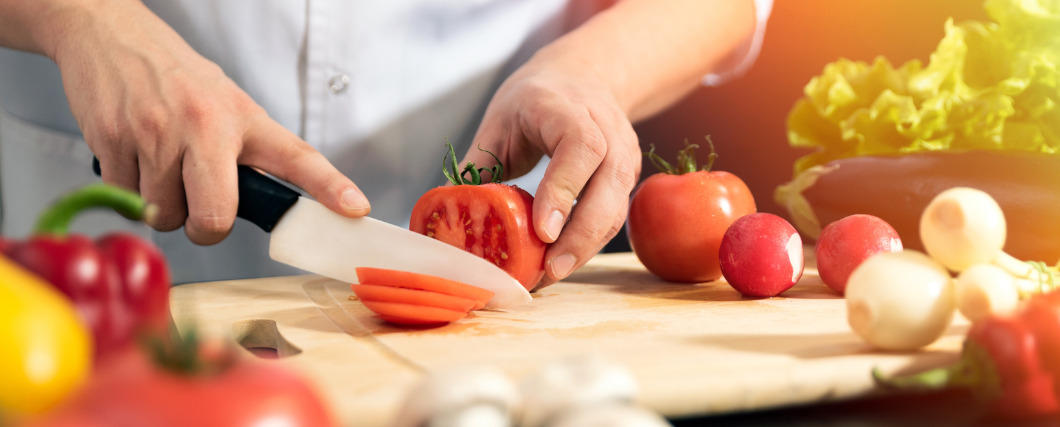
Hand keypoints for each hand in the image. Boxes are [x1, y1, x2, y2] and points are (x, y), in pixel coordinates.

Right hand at [49, 1, 368, 243]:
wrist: (109, 35)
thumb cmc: (174, 78)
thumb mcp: (225, 104)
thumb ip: (245, 152)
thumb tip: (262, 205)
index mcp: (243, 118)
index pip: (297, 156)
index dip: (329, 186)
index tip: (355, 208)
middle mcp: (205, 125)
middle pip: (215, 216)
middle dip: (206, 228)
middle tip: (200, 208)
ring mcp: (158, 134)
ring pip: (165, 215)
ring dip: (162, 205)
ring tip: (160, 164)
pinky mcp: (115, 141)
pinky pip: (126, 201)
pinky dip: (128, 193)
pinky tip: (134, 158)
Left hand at [464, 59, 640, 288]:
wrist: (582, 77)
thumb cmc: (534, 101)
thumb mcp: (499, 122)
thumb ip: (480, 166)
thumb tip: (449, 214)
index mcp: (566, 107)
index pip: (580, 146)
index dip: (564, 189)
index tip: (543, 230)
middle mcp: (606, 128)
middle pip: (609, 184)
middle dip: (580, 234)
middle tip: (549, 269)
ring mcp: (624, 153)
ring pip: (616, 206)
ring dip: (586, 246)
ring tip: (551, 273)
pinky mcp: (628, 176)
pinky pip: (614, 215)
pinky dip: (590, 242)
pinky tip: (562, 261)